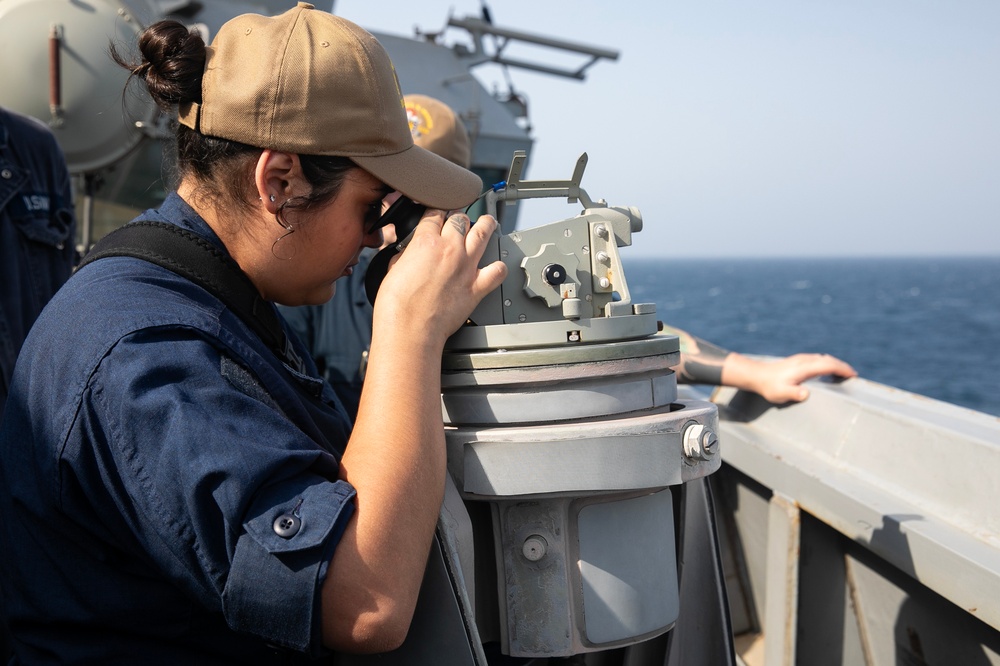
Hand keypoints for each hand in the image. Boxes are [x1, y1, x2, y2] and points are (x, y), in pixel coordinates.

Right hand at [373, 209, 505, 349]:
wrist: (410, 330)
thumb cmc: (397, 306)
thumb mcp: (392, 269)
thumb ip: (406, 255)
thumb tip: (410, 254)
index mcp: (426, 243)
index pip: (434, 214)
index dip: (435, 212)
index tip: (437, 215)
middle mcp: (449, 250)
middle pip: (460, 219)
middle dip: (458, 218)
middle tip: (458, 220)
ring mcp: (466, 267)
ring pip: (483, 234)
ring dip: (486, 225)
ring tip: (487, 222)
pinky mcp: (477, 287)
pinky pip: (497, 271)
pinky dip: (498, 267)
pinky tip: (496, 266)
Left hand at [733, 352, 856, 402]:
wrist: (757, 375)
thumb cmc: (770, 386)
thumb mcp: (781, 393)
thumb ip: (794, 393)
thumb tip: (806, 394)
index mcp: (804, 368)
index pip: (828, 365)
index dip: (841, 369)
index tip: (852, 375)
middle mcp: (804, 360)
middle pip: (828, 360)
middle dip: (842, 366)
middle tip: (853, 375)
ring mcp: (801, 359)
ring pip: (823, 358)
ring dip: (834, 363)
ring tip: (843, 372)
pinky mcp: (797, 360)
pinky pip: (817, 359)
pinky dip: (827, 363)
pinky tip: (827, 369)